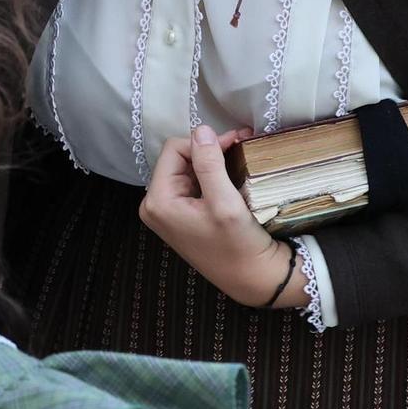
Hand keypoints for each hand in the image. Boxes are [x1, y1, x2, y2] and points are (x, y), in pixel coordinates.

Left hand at [139, 126, 302, 308]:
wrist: (252, 278)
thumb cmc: (238, 245)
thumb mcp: (224, 203)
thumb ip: (209, 165)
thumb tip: (201, 130)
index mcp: (158, 201)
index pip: (175, 149)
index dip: (205, 143)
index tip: (235, 143)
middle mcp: (155, 205)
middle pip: (178, 158)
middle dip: (209, 150)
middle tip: (240, 145)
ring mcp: (167, 211)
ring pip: (187, 168)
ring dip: (212, 160)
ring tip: (239, 155)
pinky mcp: (181, 215)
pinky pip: (192, 183)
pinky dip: (211, 174)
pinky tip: (231, 173)